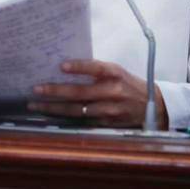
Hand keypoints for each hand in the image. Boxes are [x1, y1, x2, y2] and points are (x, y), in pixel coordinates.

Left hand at [28, 60, 167, 128]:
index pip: (95, 68)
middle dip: (56, 91)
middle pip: (81, 92)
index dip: (79, 67)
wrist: (153, 106)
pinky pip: (82, 121)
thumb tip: (65, 68)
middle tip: (36, 89)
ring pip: (78, 110)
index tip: (61, 65)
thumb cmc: (128, 84)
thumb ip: (96, 71)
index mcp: (115, 74)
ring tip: (36, 105)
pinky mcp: (107, 123)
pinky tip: (50, 116)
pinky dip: (65, 118)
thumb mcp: (116, 72)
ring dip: (54, 108)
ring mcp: (110, 110)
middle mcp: (113, 92)